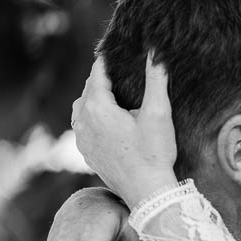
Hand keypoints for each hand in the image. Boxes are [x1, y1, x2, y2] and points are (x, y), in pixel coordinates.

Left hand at [71, 55, 179, 210]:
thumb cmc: (154, 153)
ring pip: (82, 107)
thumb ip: (156, 79)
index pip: (98, 74)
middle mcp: (84, 122)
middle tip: (115, 67)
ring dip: (94, 97)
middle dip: (101, 77)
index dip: (106, 59)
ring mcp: (82, 140)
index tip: (112, 47)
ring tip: (111, 90)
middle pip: (89, 89)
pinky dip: (91, 115)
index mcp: (98, 108)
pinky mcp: (86, 153)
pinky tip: (105, 117)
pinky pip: (82, 126)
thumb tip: (155, 51)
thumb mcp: (158, 113)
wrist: (147, 192)